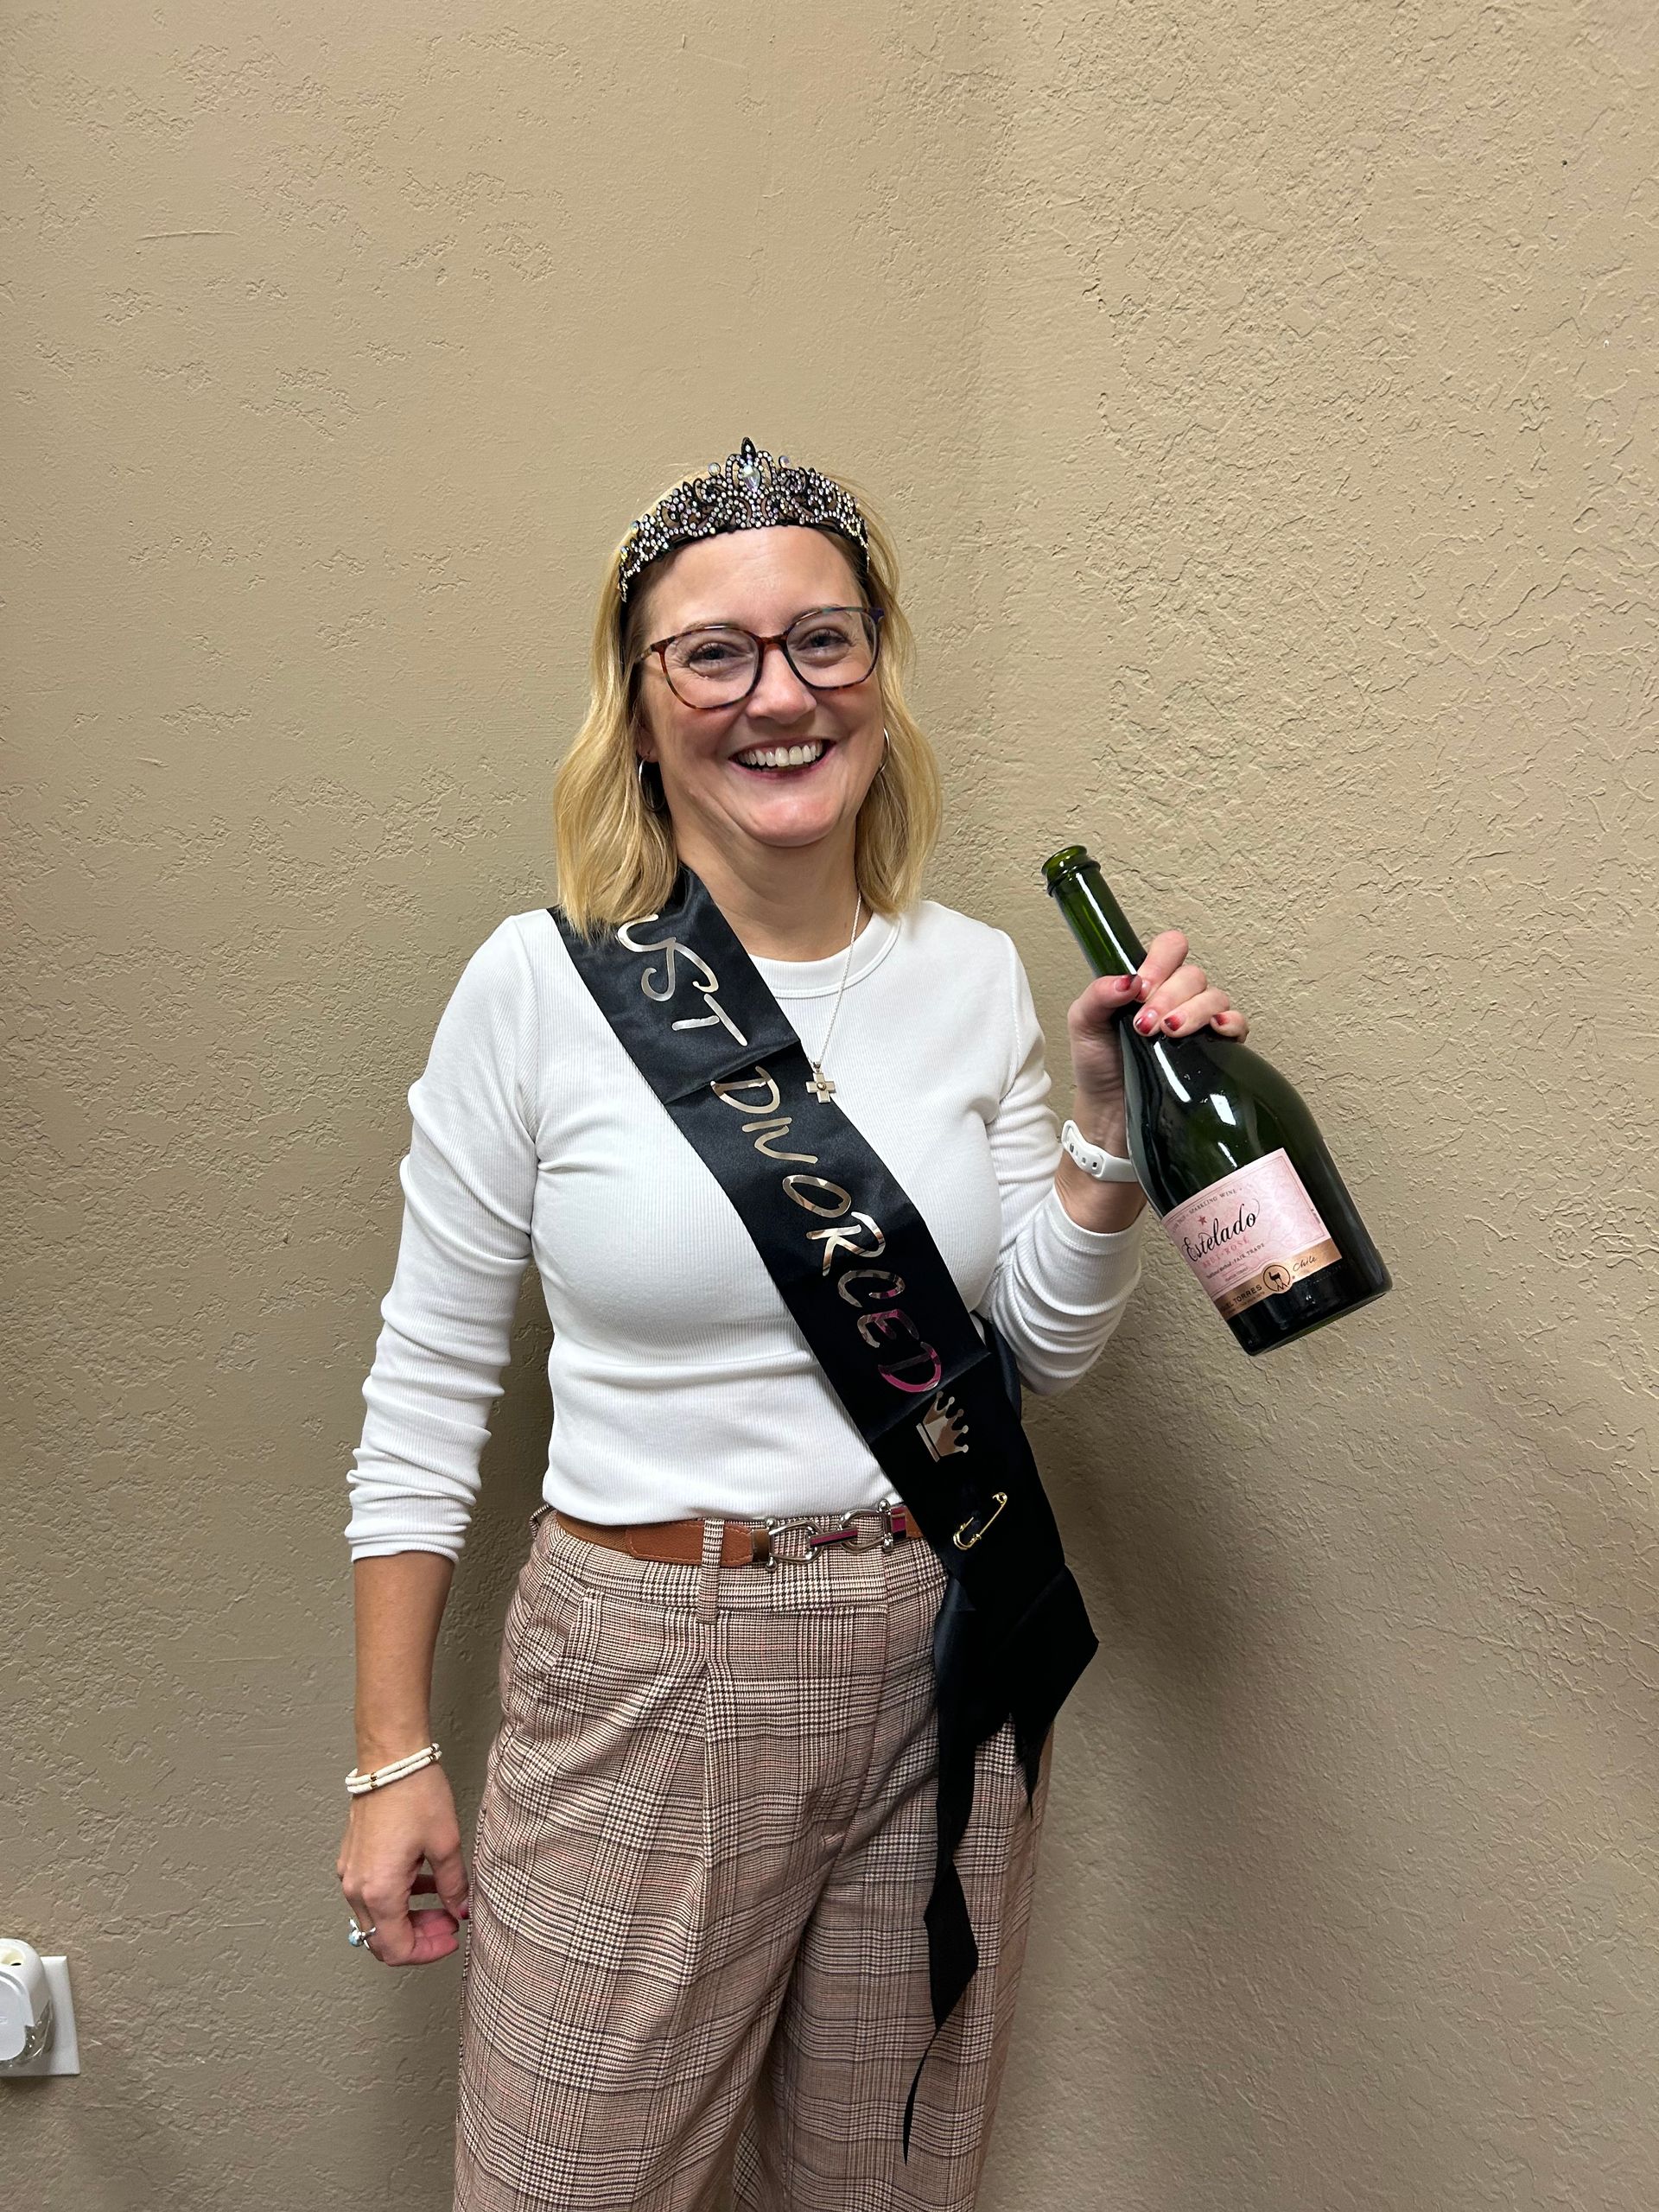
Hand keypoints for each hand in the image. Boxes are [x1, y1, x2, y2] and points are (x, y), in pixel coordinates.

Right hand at [336, 1765, 471, 1965]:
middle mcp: (357, 1889)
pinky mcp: (352, 1859)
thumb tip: (460, 1909)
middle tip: (449, 1923)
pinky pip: (372, 1894)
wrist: (391, 1758)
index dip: (428, 1952)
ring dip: (408, 1919)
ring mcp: (350, 1873)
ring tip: (442, 1904)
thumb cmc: (416, 1795)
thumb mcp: (446, 1844)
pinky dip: (397, 1898)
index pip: (398, 1949)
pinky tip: (424, 1882)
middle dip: (419, 1938)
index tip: (451, 1938)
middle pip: (383, 1939)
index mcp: (379, 1892)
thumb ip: (454, 1886)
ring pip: (377, 1918)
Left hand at [1066, 928, 1251, 1152]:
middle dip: (1169, 996)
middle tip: (1145, 1025)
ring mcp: (1199, 1021)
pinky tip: (1214, 1031)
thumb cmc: (1098, 1065)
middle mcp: (1178, 997)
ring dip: (1193, 1011)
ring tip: (1169, 1033)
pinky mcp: (1215, 1049)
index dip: (1160, 962)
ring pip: (1214, 996)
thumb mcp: (1083, 1024)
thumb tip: (1128, 980)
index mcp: (1149, 983)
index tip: (1140, 989)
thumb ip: (1098, 995)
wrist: (1109, 1111)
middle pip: (1192, 974)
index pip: (1170, 948)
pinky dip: (1230, 1022)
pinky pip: (1237, 1024)